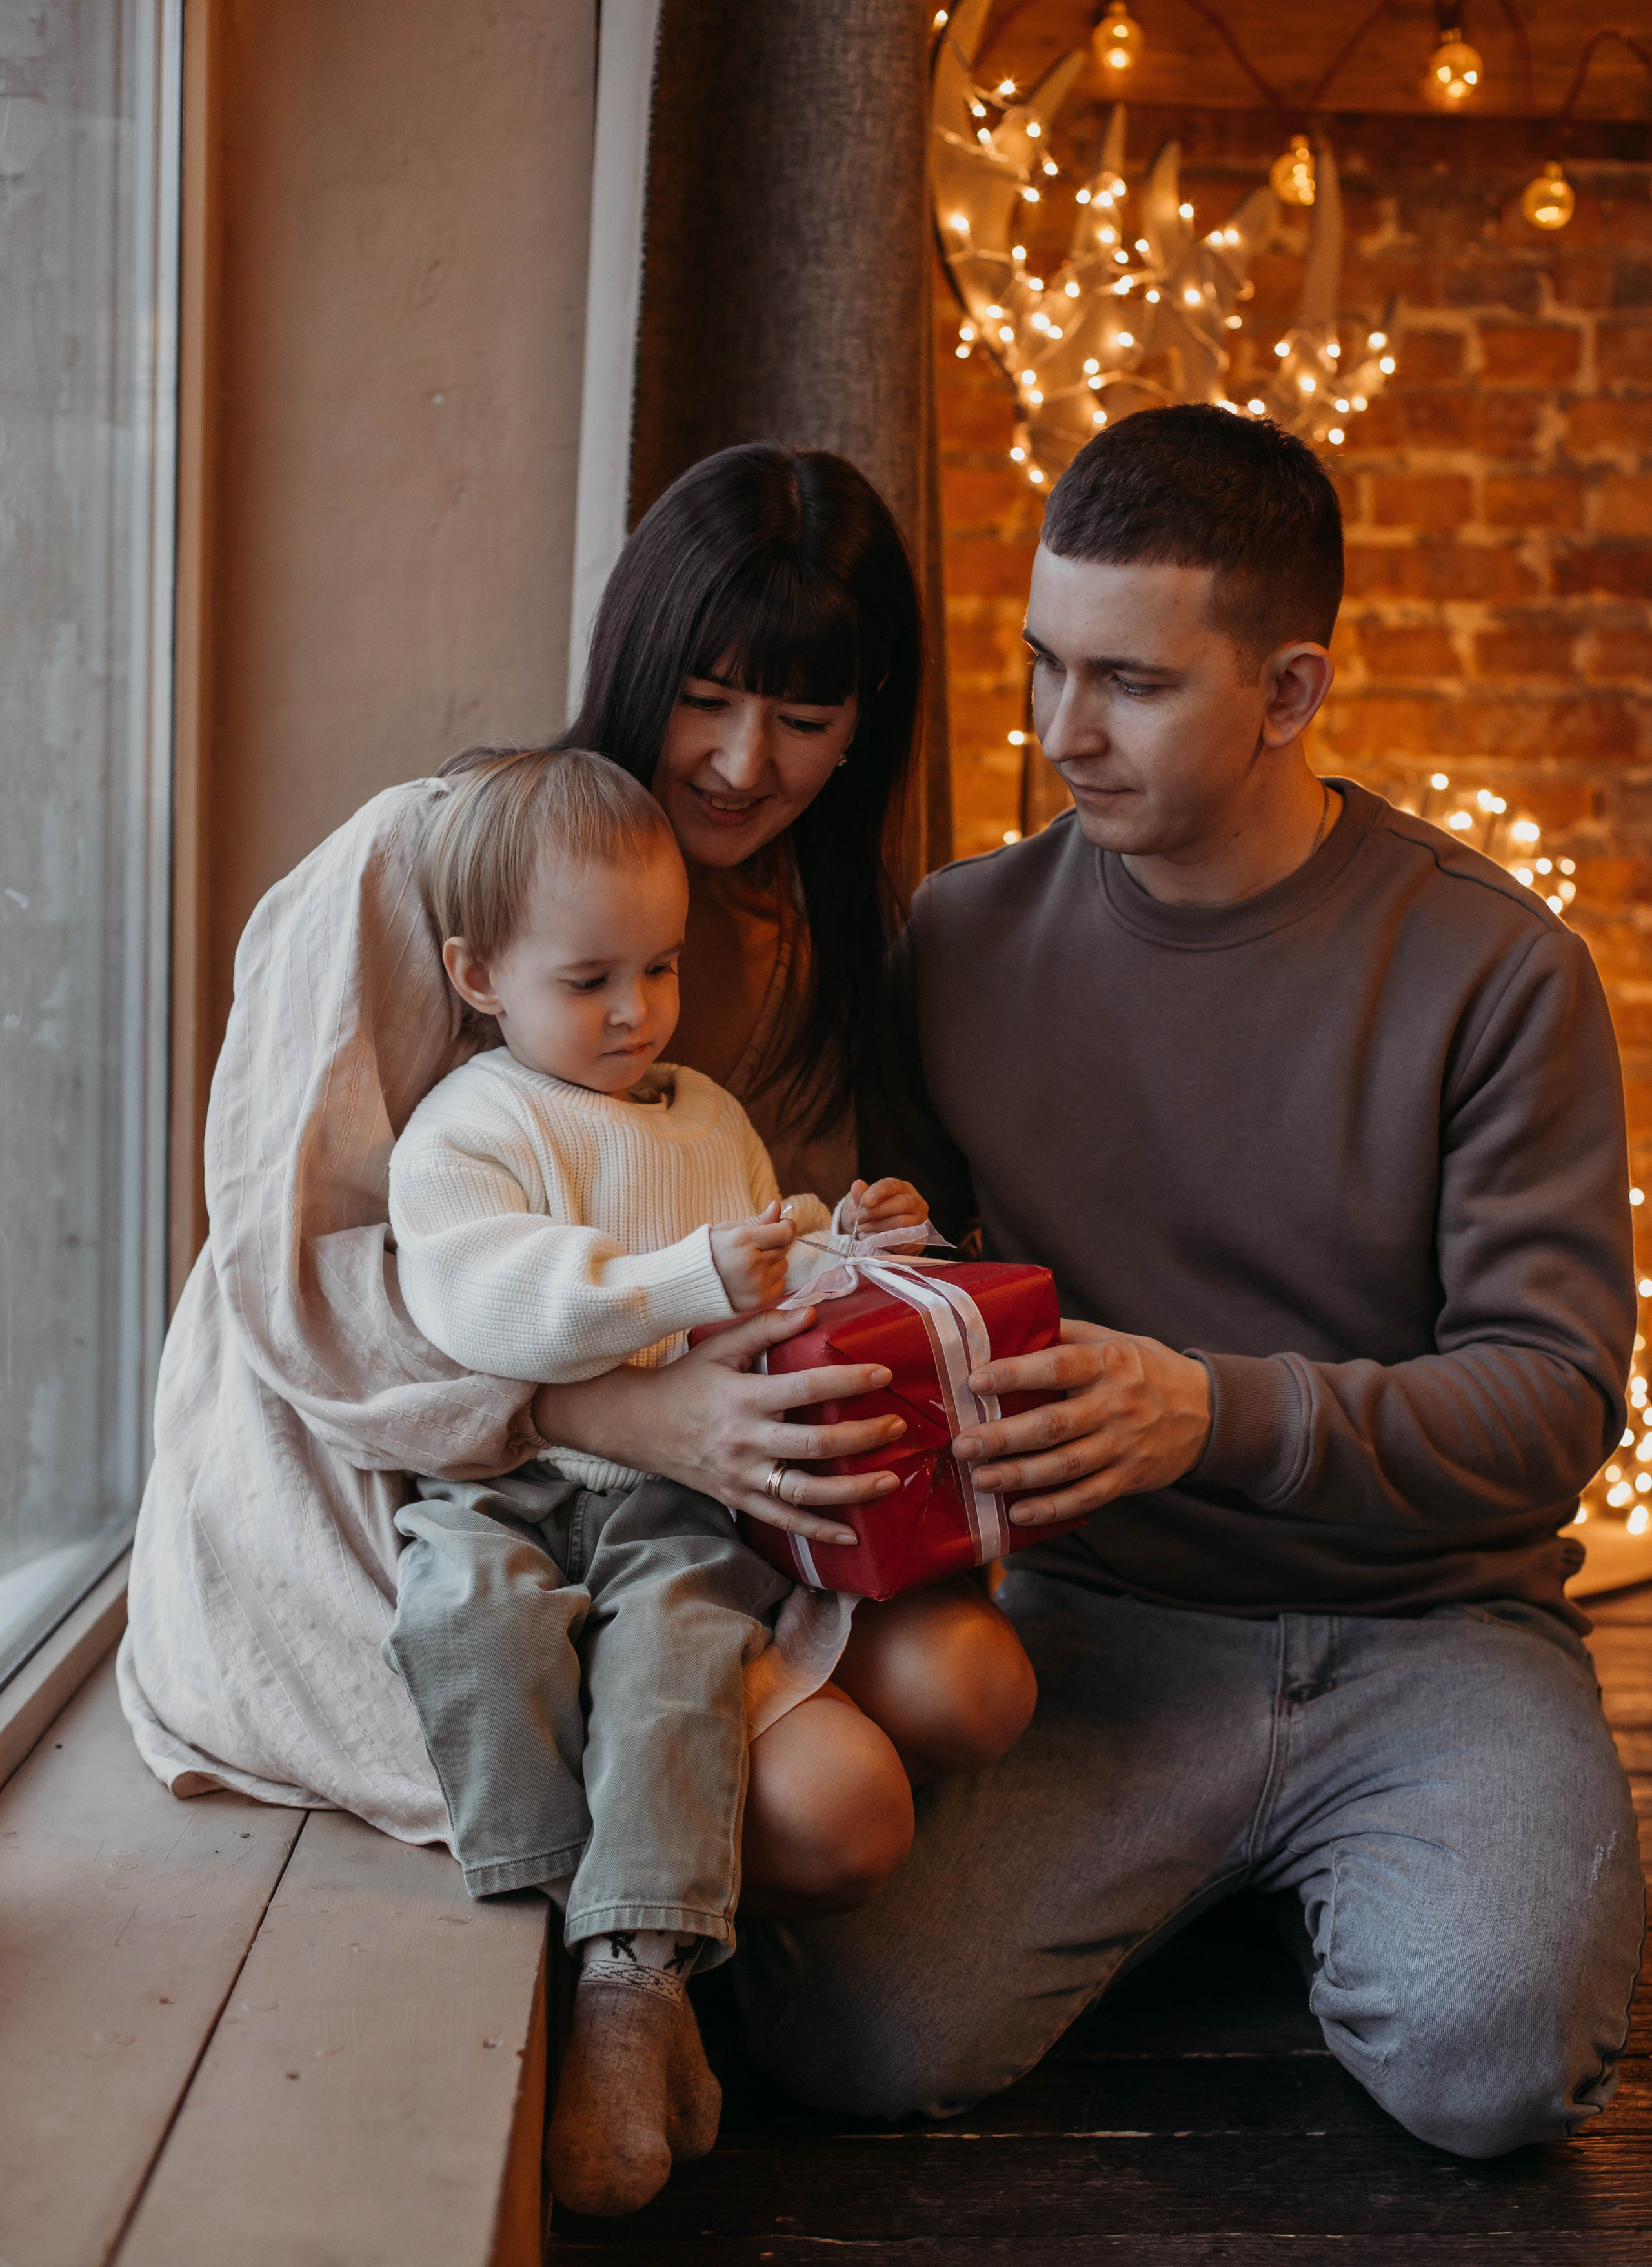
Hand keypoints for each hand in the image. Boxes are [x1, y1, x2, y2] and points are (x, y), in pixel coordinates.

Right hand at [529, 1306, 908, 1544]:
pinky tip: (851, 1534)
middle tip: (898, 1425)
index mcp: (742, 1397)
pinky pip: (783, 1520)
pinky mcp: (737, 1499)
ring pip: (806, 1490)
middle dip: (863, 1436)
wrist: (634, 1425)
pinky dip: (818, 1530)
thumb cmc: (683, 1380)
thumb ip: (765, 1327)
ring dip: (853, 1489)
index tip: (883, 1373)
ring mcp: (741, 1476)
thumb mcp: (718, 1346)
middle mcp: (744, 1440)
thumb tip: (813, 1312)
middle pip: (815, 1443)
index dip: (848, 1381)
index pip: (805, 1388)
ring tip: (891, 1479)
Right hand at [710, 1201, 795, 1310]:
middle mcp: (751, 1262)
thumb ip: (758, 1220)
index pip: (785, 1232)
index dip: (785, 1227)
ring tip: (750, 1265)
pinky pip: (780, 1284)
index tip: (778, 1228)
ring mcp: (756, 1284)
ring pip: (783, 1266)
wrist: (690, 1283)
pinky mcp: (759, 1300)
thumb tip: (778, 1206)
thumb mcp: (729, 1229)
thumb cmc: (710, 1251)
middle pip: (784, 1248)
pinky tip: (752, 1279)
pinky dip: (771, 1281)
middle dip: (773, 1246)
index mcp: (742, 1239)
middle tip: (752, 1250)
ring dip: (772, 1264)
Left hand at [844, 1176, 929, 1244]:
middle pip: (901, 1204)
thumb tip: (857, 1185)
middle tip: (858, 1219)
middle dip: (877, 1212)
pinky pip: (902, 1242)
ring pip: (901, 1223)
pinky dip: (883, 1242)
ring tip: (862, 1230)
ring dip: (878, 1228)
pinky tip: (871, 1241)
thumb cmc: (871, 1214)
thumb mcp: (861, 1203)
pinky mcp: (918, 1241)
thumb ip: (859, 1195)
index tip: (866, 1201)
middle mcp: (915, 1203)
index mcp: (902, 1188)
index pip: (892, 1186)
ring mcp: (919, 1222)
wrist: (878, 1237)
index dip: (879, 1192)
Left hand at [951, 1318, 1211, 1526]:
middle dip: (1003, 1437)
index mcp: (1109, 1362)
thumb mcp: (1114, 1339)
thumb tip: (1010, 1325)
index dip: (1016, 1373)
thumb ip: (1066, 1335)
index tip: (976, 1381)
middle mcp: (1116, 1404)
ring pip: (1066, 1465)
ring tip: (980, 1479)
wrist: (1208, 1410)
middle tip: (964, 1444)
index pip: (1058, 1366)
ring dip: (1019, 1475)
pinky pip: (1087, 1496)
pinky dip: (1053, 1507)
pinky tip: (1019, 1513)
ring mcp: (1124, 1445)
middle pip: (1053, 1424)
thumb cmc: (1146, 1368)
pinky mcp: (1130, 1477)